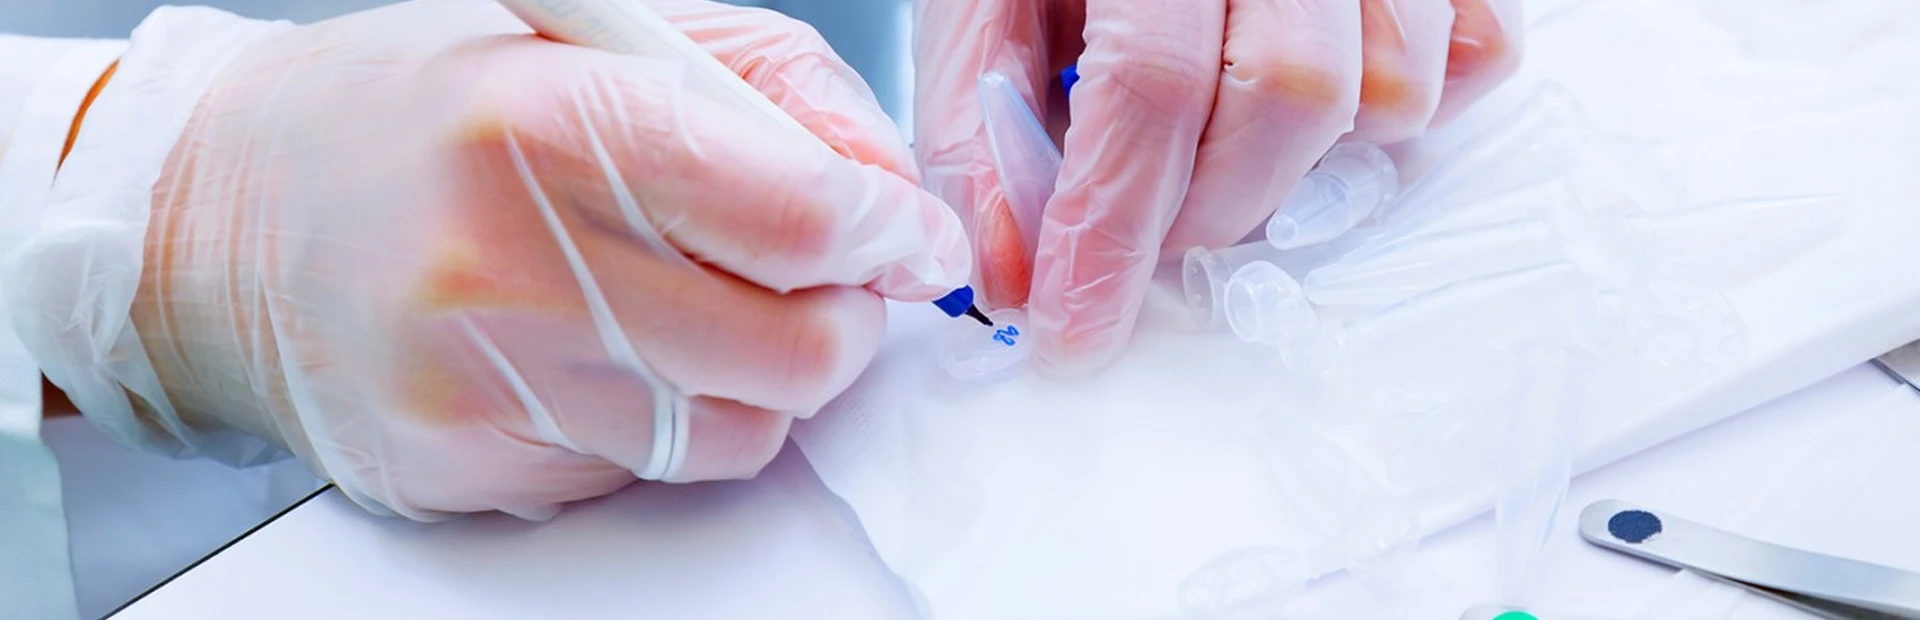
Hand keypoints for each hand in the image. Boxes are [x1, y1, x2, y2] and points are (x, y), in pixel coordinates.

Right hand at [121, 0, 967, 518]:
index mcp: (550, 124)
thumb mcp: (597, 39)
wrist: (219, 224)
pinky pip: (651, 473)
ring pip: (739, 433)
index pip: (801, 218)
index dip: (885, 231)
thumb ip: (769, 89)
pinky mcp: (469, 470)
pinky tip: (616, 352)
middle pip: (793, 353)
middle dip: (847, 320)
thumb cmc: (414, 114)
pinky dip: (674, 418)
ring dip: (766, 379)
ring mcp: (485, 386)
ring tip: (708, 308)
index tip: (898, 231)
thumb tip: (888, 187)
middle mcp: (510, 265)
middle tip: (827, 282)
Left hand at [913, 0, 1521, 372]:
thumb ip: (984, 130)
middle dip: (1210, 209)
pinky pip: (1474, 58)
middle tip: (1154, 224)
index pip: (1151, 85)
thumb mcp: (983, 2)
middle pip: (1289, 96)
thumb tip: (1020, 277)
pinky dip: (1406, 108)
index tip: (1076, 332)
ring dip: (1305, 161)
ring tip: (1229, 139)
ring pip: (1393, 89)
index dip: (1113, 230)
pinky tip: (1323, 97)